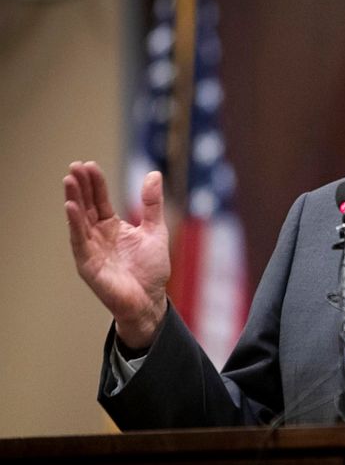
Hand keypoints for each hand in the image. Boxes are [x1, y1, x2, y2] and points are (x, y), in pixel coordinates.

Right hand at [64, 161, 170, 348]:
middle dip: (81, 186)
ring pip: (79, 220)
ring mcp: (91, 249)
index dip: (96, 183)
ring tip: (69, 180)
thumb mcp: (155, 230)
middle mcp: (98, 236)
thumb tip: (154, 174)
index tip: (89, 164)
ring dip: (74, 200)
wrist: (150, 300)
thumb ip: (152, 204)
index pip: (100, 200)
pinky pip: (79, 241)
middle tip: (75, 166)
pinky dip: (75, 224)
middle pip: (87, 206)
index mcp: (113, 227)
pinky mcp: (88, 264)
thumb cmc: (151, 269)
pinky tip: (71, 206)